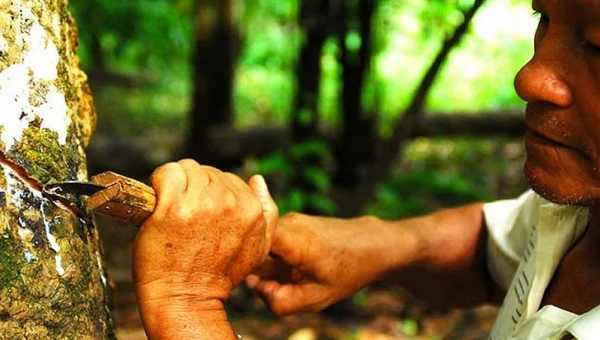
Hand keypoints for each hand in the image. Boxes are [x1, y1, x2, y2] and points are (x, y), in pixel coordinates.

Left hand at [133, 159, 277, 338]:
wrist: (186, 299)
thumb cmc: (218, 276)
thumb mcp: (259, 248)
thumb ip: (267, 212)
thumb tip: (258, 180)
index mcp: (251, 210)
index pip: (228, 179)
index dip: (211, 194)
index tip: (201, 212)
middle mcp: (229, 203)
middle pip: (207, 172)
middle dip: (195, 188)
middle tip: (186, 214)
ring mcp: (201, 204)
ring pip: (187, 169)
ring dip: (177, 184)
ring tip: (173, 208)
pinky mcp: (173, 207)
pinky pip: (167, 173)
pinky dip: (160, 181)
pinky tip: (159, 202)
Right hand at [246, 213, 393, 315]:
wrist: (372, 244)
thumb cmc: (348, 272)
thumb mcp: (317, 298)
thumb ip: (281, 301)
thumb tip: (253, 285)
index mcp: (295, 241)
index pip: (252, 237)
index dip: (242, 257)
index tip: (248, 278)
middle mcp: (288, 223)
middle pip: (253, 247)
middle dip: (256, 270)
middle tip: (280, 285)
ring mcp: (288, 219)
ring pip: (261, 245)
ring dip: (267, 265)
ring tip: (294, 276)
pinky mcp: (289, 222)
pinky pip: (270, 242)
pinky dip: (276, 258)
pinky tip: (295, 267)